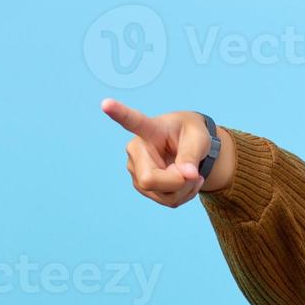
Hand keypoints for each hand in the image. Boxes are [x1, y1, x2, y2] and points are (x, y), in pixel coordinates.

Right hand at [103, 98, 218, 207]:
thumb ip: (192, 155)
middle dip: (178, 182)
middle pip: (149, 179)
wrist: (189, 147)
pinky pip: (167, 201)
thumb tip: (187, 175)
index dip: (119, 113)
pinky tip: (186, 181)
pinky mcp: (142, 186)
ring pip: (162, 195)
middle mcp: (135, 151)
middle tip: (193, 173)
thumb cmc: (191, 135)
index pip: (132, 121)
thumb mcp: (199, 138)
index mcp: (149, 129)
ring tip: (191, 173)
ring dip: (185, 189)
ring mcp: (136, 171)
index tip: (106, 103)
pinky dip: (183, 195)